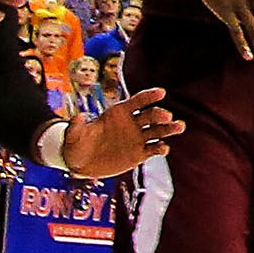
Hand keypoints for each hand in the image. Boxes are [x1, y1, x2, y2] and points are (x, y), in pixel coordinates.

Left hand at [59, 85, 183, 176]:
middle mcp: (132, 123)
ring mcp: (137, 138)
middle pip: (151, 115)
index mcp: (119, 112)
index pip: (138, 101)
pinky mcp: (138, 154)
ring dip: (169, 128)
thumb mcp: (74, 135)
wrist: (81, 161)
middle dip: (160, 115)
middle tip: (167, 117)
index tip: (161, 92)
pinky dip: (160, 148)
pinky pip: (153, 149)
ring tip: (180, 127)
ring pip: (157, 131)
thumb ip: (77, 126)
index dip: (149, 96)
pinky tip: (164, 148)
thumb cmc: (77, 143)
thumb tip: (79, 116)